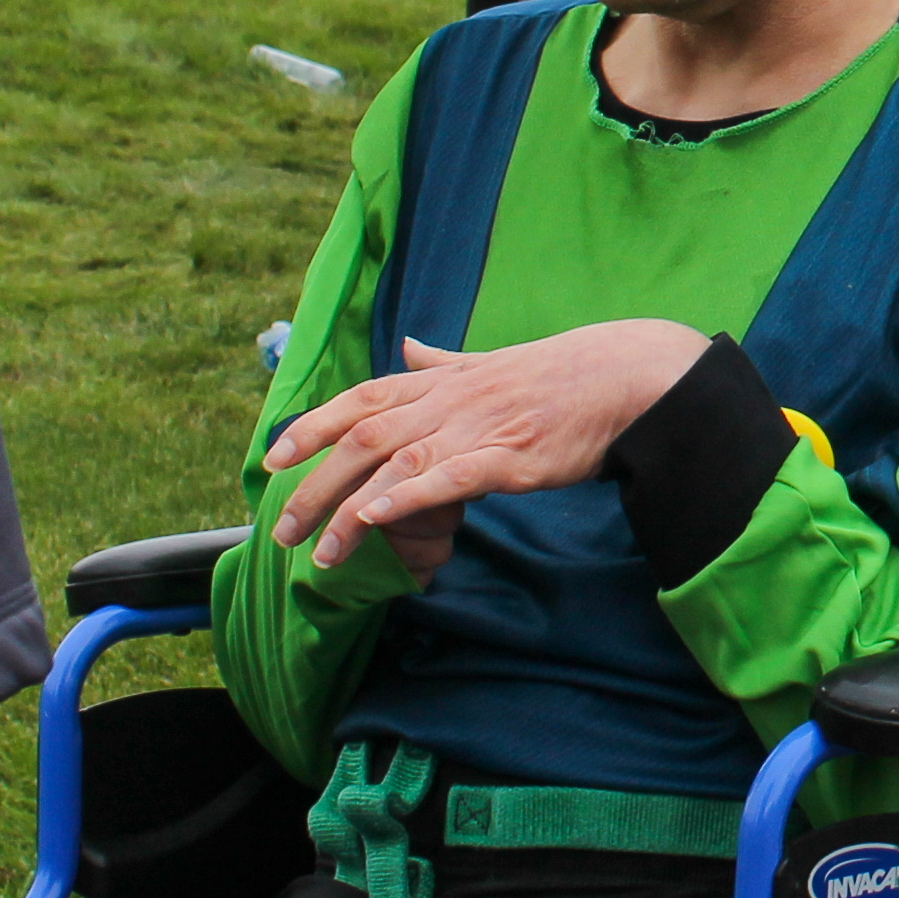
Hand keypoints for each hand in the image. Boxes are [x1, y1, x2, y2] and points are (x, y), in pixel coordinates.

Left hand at [266, 320, 715, 571]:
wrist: (625, 377)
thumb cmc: (563, 374)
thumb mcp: (493, 362)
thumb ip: (443, 361)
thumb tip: (407, 345)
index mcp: (444, 381)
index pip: (361, 399)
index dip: (313, 426)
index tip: (273, 458)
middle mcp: (450, 401)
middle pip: (362, 437)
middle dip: (312, 483)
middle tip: (279, 530)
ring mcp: (477, 427)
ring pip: (394, 464)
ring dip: (347, 509)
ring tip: (317, 553)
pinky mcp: (509, 457)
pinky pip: (446, 478)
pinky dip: (405, 497)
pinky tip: (374, 520)